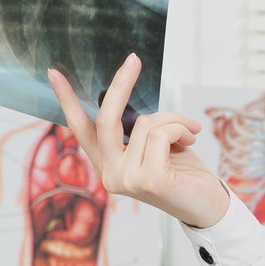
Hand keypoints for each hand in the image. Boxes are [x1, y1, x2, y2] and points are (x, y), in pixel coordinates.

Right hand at [46, 56, 231, 228]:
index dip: (66, 99)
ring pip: (145, 123)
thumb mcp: (156, 145)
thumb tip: (131, 94)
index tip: (54, 73)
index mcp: (108, 164)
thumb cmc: (184, 172)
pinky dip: (181, 128)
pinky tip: (191, 140)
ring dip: (174, 119)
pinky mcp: (149, 180)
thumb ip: (139, 128)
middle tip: (133, 60)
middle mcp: (111, 174)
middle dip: (121, 85)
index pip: (81, 129)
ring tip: (189, 131)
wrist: (211, 205)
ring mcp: (127, 179)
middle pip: (105, 119)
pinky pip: (161, 134)